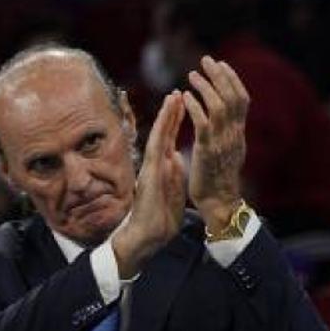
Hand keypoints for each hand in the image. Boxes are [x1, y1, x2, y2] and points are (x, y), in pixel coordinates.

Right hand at [111, 90, 187, 278]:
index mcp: (163, 170)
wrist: (147, 237)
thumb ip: (175, 176)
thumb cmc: (159, 223)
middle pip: (165, 134)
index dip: (176, 124)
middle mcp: (156, 165)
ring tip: (174, 94)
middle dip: (172, 114)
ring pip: (160, 134)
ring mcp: (152, 166)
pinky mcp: (150, 170)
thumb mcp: (173, 194)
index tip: (182, 107)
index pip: (169, 141)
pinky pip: (157, 143)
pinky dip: (163, 126)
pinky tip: (168, 111)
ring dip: (168, 114)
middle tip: (178, 93)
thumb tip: (178, 158)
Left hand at [182, 56, 248, 231]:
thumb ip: (228, 133)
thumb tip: (227, 118)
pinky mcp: (207, 151)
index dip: (233, 79)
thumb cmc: (218, 180)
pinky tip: (186, 96)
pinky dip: (195, 107)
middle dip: (220, 75)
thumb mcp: (228, 151)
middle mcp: (234, 135)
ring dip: (206, 87)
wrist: (218, 204)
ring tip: (192, 75)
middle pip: (233, 97)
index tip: (221, 64)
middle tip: (206, 60)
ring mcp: (222, 143)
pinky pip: (203, 124)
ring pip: (219, 106)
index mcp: (239, 133)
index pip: (242, 99)